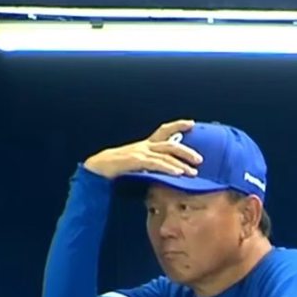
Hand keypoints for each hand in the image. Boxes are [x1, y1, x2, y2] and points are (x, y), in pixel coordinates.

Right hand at [84, 119, 202, 178]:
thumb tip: (161, 172)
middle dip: (186, 150)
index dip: (177, 125)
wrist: (96, 169)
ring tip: (194, 171)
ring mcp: (140, 152)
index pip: (163, 131)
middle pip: (169, 144)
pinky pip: (156, 164)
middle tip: (200, 159)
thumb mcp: (134, 165)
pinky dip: (169, 168)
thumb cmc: (114, 169)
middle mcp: (144, 146)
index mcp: (144, 146)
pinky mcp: (136, 161)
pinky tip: (179, 173)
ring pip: (166, 154)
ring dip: (181, 163)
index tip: (192, 123)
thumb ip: (148, 166)